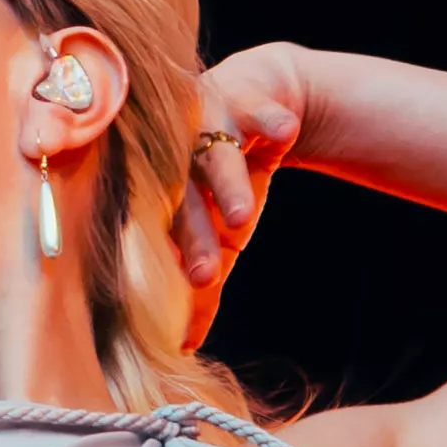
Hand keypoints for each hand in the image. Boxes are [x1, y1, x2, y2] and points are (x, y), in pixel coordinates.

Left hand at [172, 42, 316, 316]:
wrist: (263, 103)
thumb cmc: (228, 181)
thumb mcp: (221, 235)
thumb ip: (203, 288)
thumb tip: (184, 350)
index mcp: (159, 192)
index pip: (160, 232)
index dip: (169, 264)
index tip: (185, 298)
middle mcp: (173, 155)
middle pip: (180, 198)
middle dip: (193, 234)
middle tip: (207, 274)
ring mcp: (206, 122)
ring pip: (213, 154)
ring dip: (227, 184)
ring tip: (244, 217)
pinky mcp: (245, 96)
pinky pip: (259, 109)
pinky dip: (272, 121)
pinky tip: (287, 132)